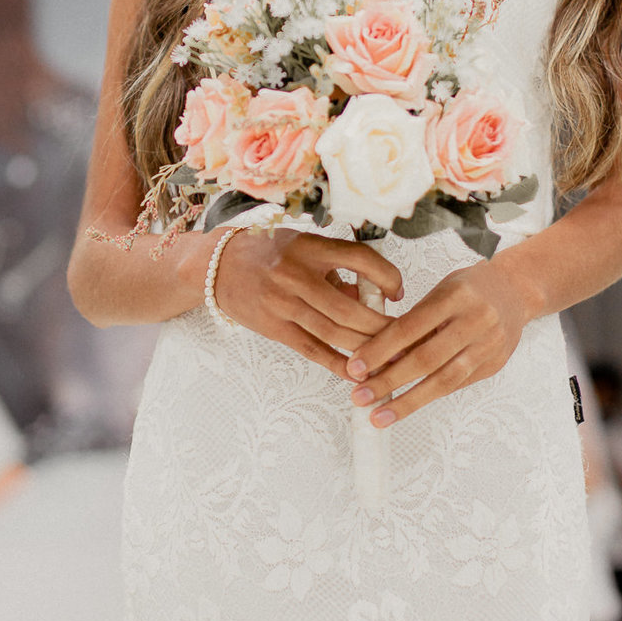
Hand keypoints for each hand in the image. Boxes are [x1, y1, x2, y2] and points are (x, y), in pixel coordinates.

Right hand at [213, 229, 403, 380]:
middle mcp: (296, 274)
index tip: (398, 292)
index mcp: (309, 247)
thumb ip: (336, 271)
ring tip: (390, 358)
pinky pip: (313, 350)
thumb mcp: (304, 248)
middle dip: (382, 326)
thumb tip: (369, 299)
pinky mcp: (274, 328)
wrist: (217, 267)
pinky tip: (358, 373)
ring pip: (335, 333)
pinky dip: (339, 364)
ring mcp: (283, 304)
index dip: (387, 277)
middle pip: (350, 308)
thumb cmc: (268, 254)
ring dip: (367, 349)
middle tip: (404, 337)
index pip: (361, 259)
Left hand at [345, 260, 529, 422]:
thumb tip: (376, 353)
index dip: (380, 350)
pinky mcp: (494, 365)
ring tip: (380, 416)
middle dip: (388, 381)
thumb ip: (414, 320)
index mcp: (455, 295)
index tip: (355, 367)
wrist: (516, 290)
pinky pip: (457, 385)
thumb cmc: (470, 287)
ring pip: (444, 380)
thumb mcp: (440, 290)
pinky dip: (429, 396)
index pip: (410, 327)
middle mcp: (475, 321)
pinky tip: (408, 404)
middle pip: (426, 359)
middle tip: (360, 396)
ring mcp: (488, 346)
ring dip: (408, 401)